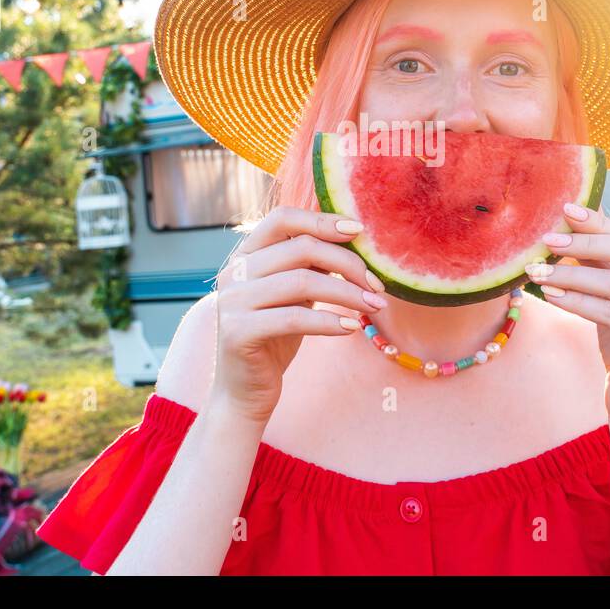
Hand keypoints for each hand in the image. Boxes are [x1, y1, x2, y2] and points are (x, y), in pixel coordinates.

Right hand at [211, 206, 387, 423]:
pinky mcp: (238, 332)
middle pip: (301, 248)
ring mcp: (232, 301)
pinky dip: (328, 322)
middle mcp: (234, 271)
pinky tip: (351, 329)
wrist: (245, 391)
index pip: (283, 218)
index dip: (323, 220)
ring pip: (301, 282)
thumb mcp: (295, 294)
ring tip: (374, 306)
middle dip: (348, 263)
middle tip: (377, 285)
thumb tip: (354, 238)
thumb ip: (311, 265)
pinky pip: (293, 318)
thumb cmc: (276, 337)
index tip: (359, 231)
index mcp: (246, 255)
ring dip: (347, 293)